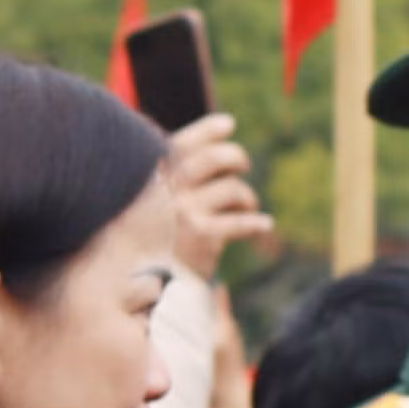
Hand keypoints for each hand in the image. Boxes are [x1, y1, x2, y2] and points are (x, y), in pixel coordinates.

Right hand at [155, 113, 272, 281]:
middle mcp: (169, 189)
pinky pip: (242, 222)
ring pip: (233, 189)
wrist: (144, 283)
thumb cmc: (153, 239)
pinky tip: (265, 225)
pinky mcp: (204, 236)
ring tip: (248, 206)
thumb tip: (222, 127)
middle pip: (216, 158)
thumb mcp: (153, 200)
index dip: (210, 129)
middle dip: (236, 158)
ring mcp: (186, 211)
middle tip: (244, 166)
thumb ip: (175, 172)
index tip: (229, 124)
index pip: (186, 142)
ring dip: (247, 197)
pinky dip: (257, 223)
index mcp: (155, 176)